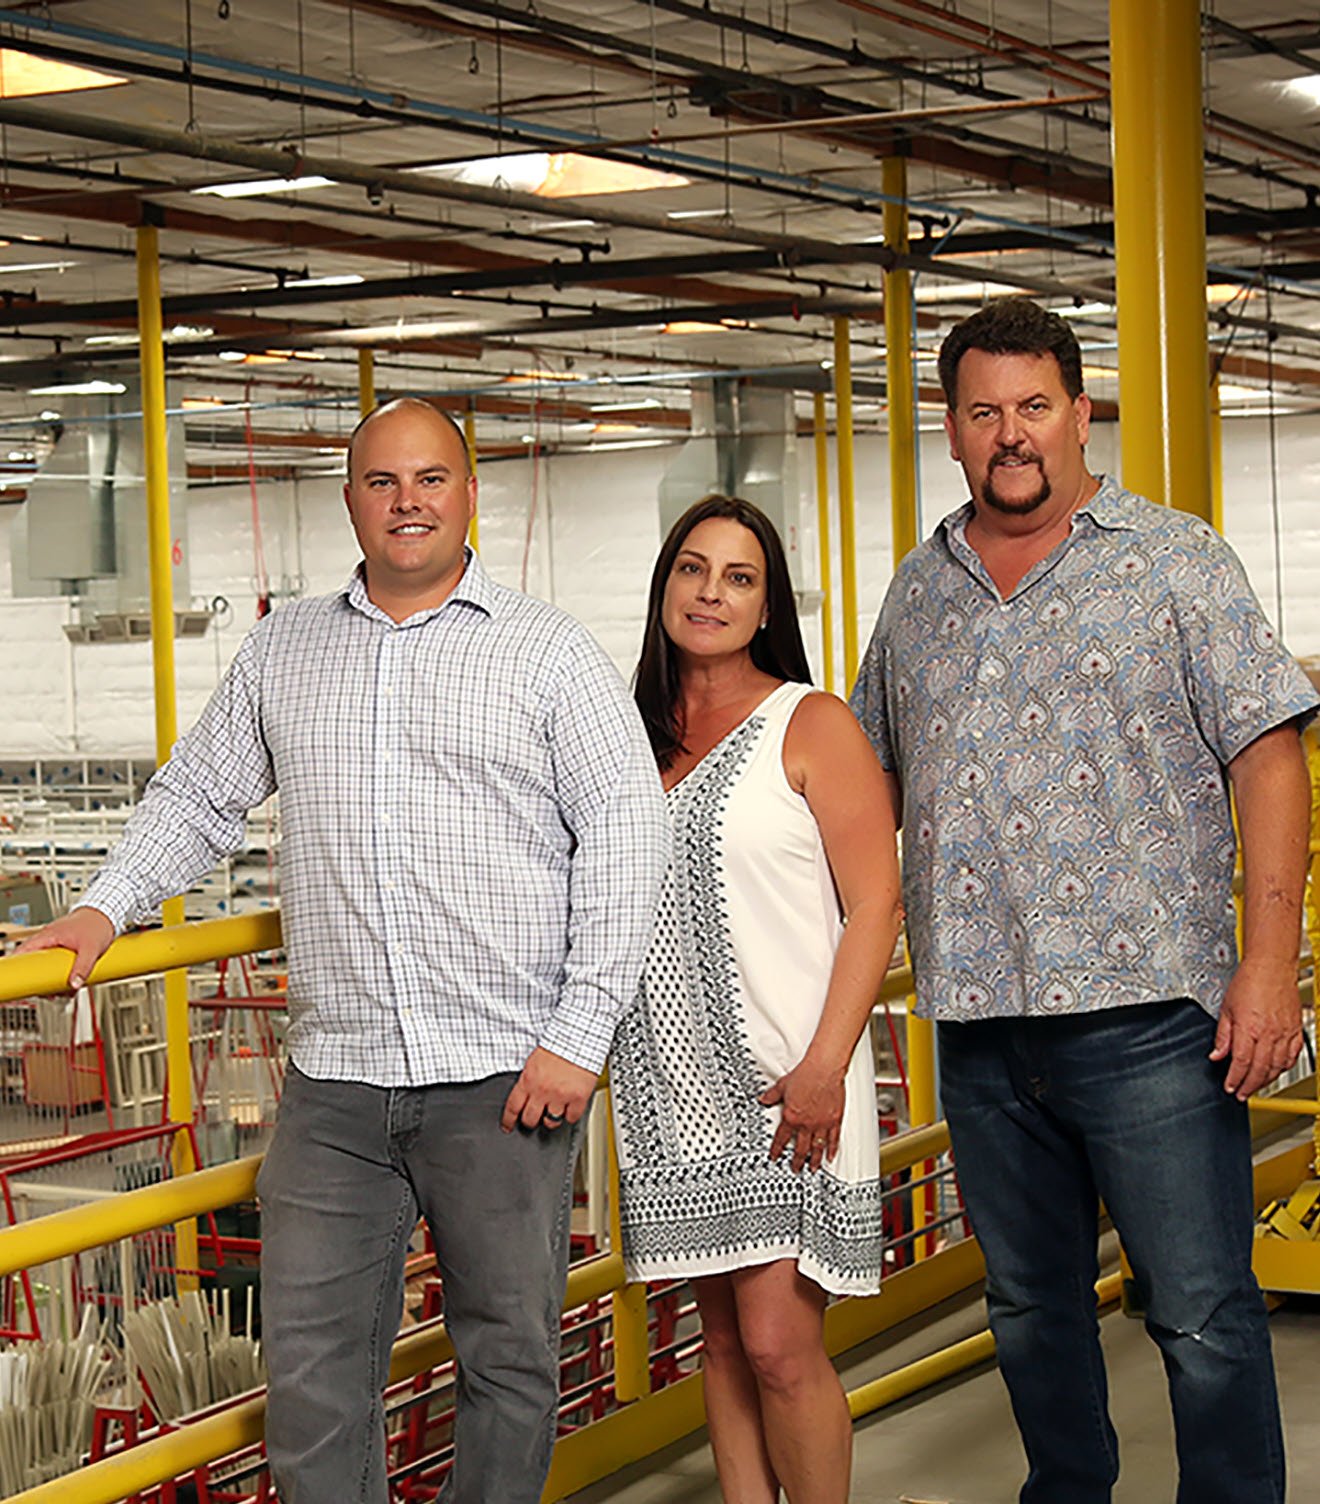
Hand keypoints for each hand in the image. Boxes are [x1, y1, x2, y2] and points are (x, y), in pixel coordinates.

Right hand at [14, 908, 114, 990]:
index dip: (16, 966)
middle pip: (33, 963)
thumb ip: (83, 968)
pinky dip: (61, 974)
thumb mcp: (91, 949)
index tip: (17, 981)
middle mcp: (48, 939)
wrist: (107, 914)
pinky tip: (71, 985)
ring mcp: (55, 944)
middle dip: (39, 980)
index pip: (23, 951)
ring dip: (52, 980)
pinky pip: (56, 964)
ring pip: (45, 966)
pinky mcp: (63, 948)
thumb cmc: (97, 925)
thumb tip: (74, 984)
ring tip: (63, 992)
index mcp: (48, 936)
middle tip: (47, 993)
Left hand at [501, 1047, 598, 1132]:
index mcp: (528, 1081)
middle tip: (534, 1118)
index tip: (507, 1126)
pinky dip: (570, 1115)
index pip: (513, 1107)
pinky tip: (569, 1108)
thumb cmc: (557, 1045)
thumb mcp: (534, 1062)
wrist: (578, 1038)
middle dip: (530, 1120)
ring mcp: (560, 1096)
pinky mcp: (578, 1098)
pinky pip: (571, 1117)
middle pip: (530, 1119)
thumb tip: (524, 1095)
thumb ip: (528, 1080)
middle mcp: (542, 1091)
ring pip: (551, 1122)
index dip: (508, 1120)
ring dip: (551, 1119)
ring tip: (554, 1111)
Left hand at [761, 1060, 844, 1172]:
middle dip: (796, 1161)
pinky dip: (832, 1150)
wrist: (824, 1068)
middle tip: (795, 1168)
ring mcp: (822, 1124)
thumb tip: (763, 1099)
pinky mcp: (835, 1120)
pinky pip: (833, 1140)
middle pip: (800, 1149)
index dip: (776, 1149)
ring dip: (814, 1161)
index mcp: (791, 1117)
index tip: (775, 1157)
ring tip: (812, 1169)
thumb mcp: (782, 1085)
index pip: (781, 1138)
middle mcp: (806, 1124)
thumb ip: (772, 1095)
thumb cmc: (806, 1074)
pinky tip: (830, 1157)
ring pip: (817, 1148)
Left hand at [1210, 957, 1303, 1100]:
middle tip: (1242, 1094)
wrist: (1272, 966)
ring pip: (1278, 1066)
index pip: (1241, 1063)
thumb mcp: (1226, 1008)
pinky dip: (1284, 1067)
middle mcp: (1269, 1033)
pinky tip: (1276, 1071)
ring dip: (1266, 1080)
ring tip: (1256, 1086)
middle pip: (1260, 1069)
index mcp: (1249, 1028)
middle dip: (1249, 1085)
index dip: (1235, 1079)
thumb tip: (1216, 1055)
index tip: (1230, 1087)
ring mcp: (1285, 1033)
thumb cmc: (1249, 981)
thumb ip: (1222, 1035)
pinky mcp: (1296, 1030)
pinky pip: (1292, 1056)